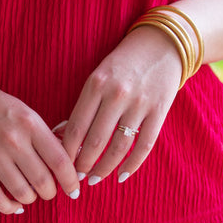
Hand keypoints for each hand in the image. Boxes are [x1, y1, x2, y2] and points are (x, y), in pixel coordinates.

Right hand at [0, 73, 82, 215]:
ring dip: (31, 199)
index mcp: (30, 123)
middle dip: (51, 192)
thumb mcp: (22, 110)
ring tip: (31, 194)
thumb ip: (41, 134)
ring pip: (23, 194)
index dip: (71, 179)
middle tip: (49, 190)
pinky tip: (14, 205)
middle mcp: (14, 140)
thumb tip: (64, 160)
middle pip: (43, 182)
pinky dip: (10, 208)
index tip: (74, 187)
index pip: (60, 160)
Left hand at [59, 25, 180, 185]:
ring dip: (105, 168)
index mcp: (96, 84)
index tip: (61, 165)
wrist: (162, 43)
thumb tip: (63, 135)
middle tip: (76, 179)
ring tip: (95, 179)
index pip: (76, 126)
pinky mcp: (159, 111)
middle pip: (95, 141)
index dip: (66, 151)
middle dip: (83, 165)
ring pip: (119, 147)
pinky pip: (144, 145)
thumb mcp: (99, 75)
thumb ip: (85, 103)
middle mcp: (117, 94)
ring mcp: (140, 104)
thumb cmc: (123, 62)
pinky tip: (122, 175)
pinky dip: (132, 164)